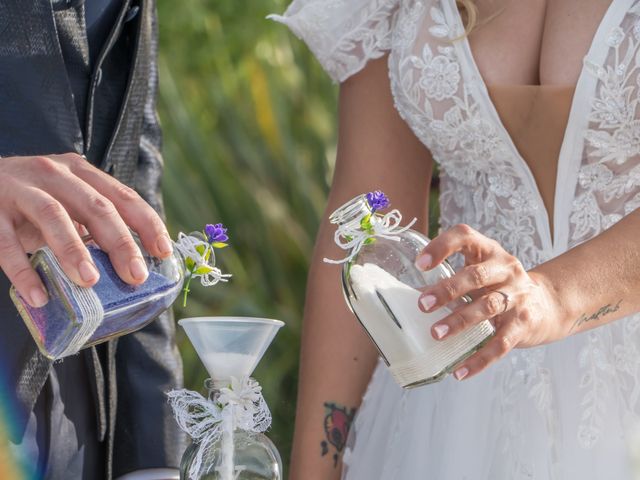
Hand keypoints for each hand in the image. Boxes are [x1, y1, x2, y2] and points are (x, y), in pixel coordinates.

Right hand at [0, 153, 172, 306]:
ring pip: (53, 216)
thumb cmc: (29, 201)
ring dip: (74, 251)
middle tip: (135, 276)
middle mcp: (54, 174)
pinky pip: (4, 243)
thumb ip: (93, 224)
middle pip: (96, 207)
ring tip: (89, 281)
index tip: (163, 252)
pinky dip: (23, 271)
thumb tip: (131, 266)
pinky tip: (39, 296)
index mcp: (80, 173)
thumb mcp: (66, 202)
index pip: (123, 196)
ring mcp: (20, 189)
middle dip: (120, 242)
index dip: (147, 223)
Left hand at [414, 224, 563, 380]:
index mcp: (489, 252)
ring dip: (459, 321)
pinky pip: (499, 344)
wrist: (547, 304)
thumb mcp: (479, 276)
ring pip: (487, 308)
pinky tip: (459, 371)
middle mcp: (506, 270)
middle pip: (475, 276)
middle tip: (422, 304)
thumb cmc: (499, 287)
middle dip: (447, 290)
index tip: (421, 264)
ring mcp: (517, 296)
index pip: (465, 237)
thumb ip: (450, 282)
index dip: (442, 247)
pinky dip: (479, 359)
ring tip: (436, 334)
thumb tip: (411, 296)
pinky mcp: (524, 324)